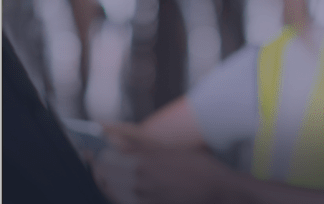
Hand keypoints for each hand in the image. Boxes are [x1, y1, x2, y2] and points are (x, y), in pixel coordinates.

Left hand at [95, 147, 236, 203]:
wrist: (219, 193)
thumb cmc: (199, 168)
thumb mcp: (169, 150)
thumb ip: (138, 146)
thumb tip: (112, 139)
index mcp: (143, 164)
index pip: (104, 158)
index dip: (97, 153)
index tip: (92, 149)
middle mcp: (138, 184)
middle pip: (103, 176)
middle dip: (98, 168)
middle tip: (97, 161)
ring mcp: (142, 200)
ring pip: (110, 191)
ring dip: (106, 181)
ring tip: (109, 174)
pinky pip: (123, 201)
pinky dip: (118, 194)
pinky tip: (123, 189)